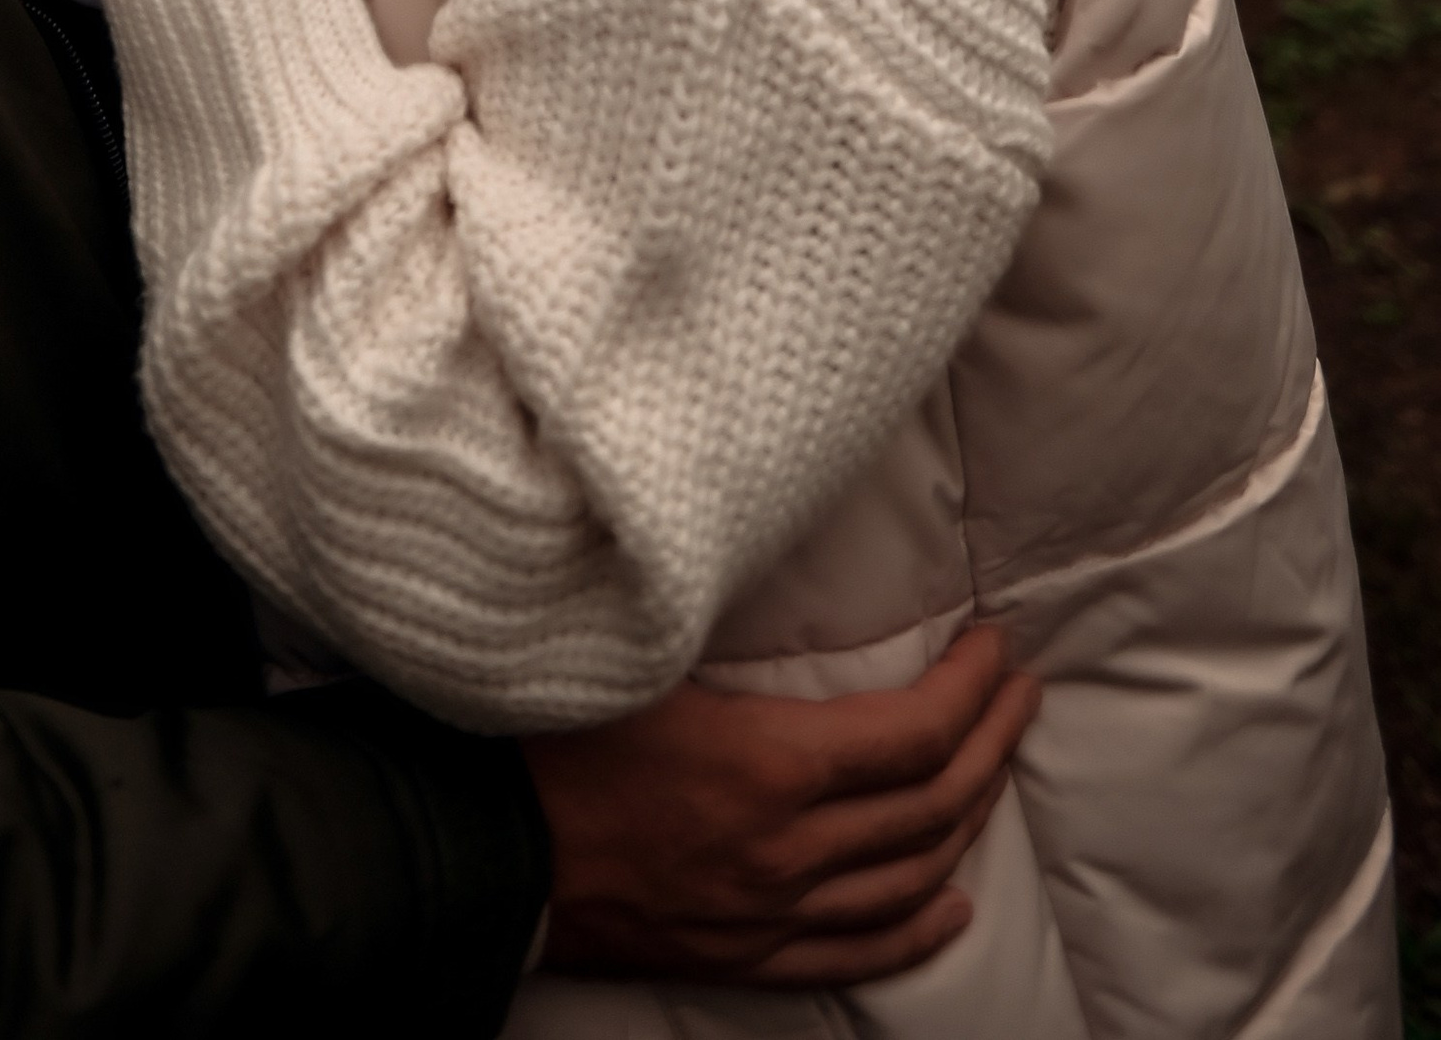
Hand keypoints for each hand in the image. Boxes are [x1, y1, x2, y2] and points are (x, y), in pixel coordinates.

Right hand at [526, 627, 1038, 985]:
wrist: (480, 848)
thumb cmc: (547, 731)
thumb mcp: (639, 651)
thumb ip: (709, 610)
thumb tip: (758, 545)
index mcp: (770, 767)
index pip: (914, 733)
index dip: (971, 689)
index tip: (995, 646)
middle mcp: (788, 850)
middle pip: (930, 804)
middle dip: (991, 742)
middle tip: (1019, 692)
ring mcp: (771, 913)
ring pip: (908, 878)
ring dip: (969, 820)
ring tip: (996, 770)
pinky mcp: (743, 953)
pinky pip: (857, 952)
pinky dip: (916, 928)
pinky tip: (951, 904)